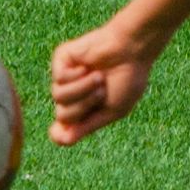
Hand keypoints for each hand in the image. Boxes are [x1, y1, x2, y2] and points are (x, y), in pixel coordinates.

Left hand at [48, 22, 162, 145]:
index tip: (62, 133)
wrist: (131, 48)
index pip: (63, 128)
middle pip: (62, 115)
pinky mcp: (61, 60)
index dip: (60, 133)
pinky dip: (77, 75)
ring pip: (58, 97)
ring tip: (98, 77)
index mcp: (86, 109)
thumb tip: (62, 141)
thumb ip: (87, 126)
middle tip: (102, 91)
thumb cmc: (128, 79)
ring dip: (82, 90)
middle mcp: (73, 94)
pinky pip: (59, 78)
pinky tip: (88, 66)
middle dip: (83, 106)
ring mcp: (65, 77)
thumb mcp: (112, 110)